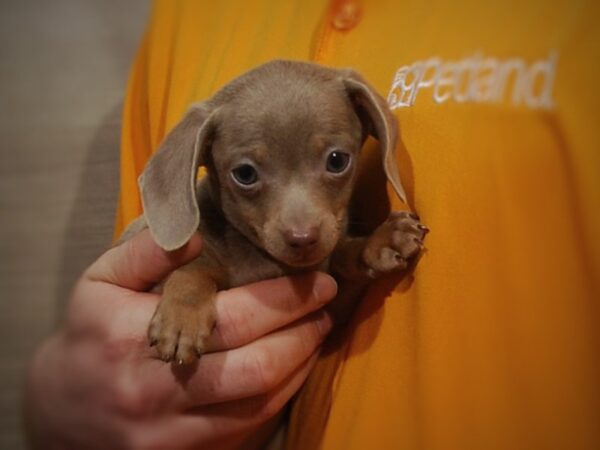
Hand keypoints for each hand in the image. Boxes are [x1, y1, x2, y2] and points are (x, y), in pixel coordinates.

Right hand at [24, 229, 336, 449]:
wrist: (62, 411)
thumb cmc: (91, 335)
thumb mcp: (99, 282)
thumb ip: (143, 252)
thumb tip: (195, 237)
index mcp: (135, 338)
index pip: (232, 319)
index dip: (284, 301)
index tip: (316, 281)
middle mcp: (156, 392)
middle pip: (256, 367)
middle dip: (304, 332)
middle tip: (326, 305)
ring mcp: (172, 432)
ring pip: (260, 403)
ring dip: (300, 364)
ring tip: (316, 331)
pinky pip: (250, 428)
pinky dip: (281, 395)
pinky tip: (292, 366)